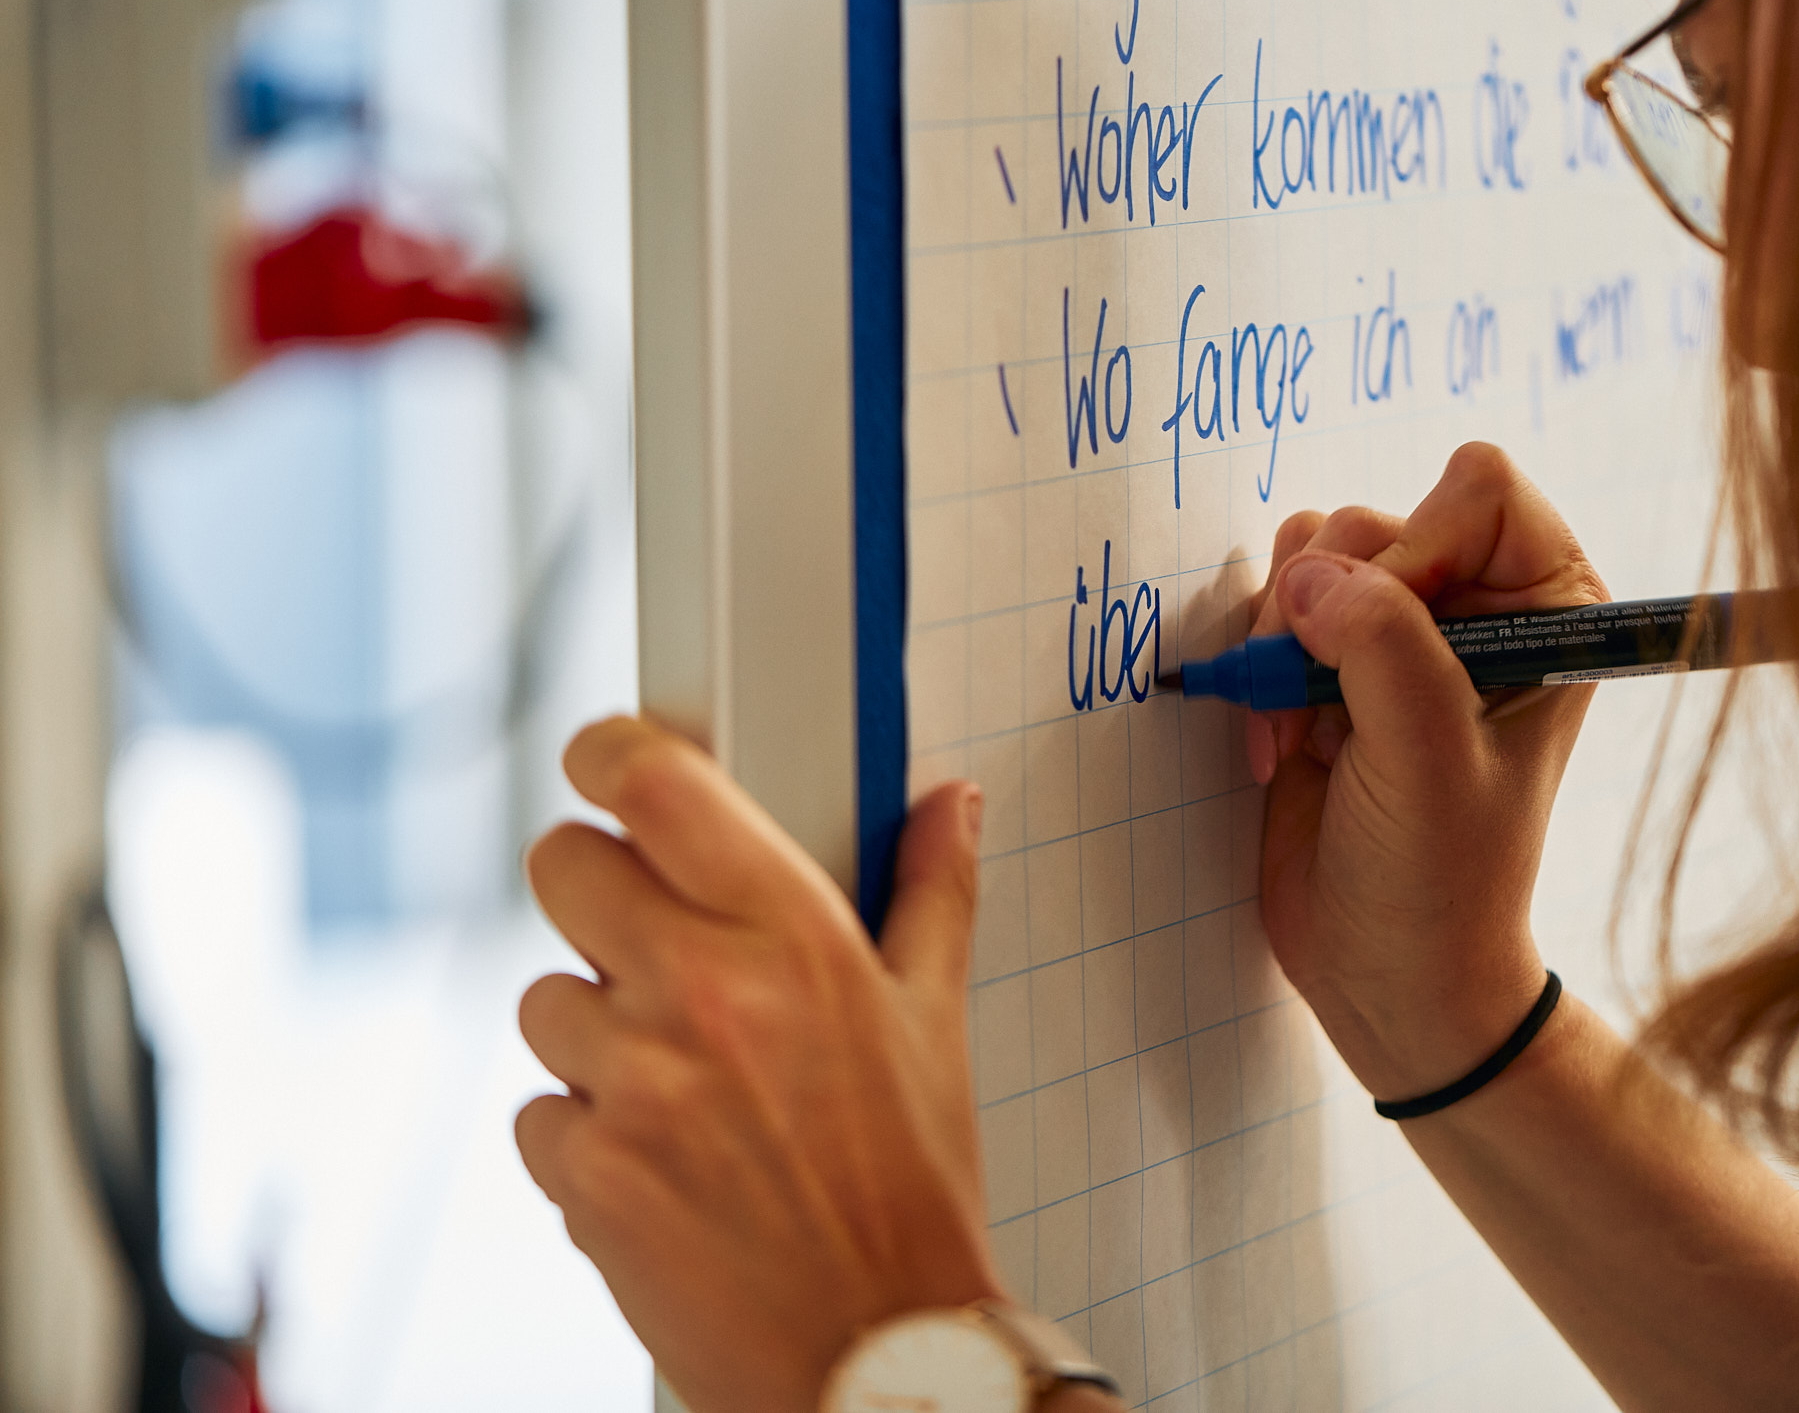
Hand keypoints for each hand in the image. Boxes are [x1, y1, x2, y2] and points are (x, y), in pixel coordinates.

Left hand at [515, 717, 1001, 1412]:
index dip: (611, 755)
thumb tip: (949, 807)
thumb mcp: (936, 1025)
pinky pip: (541, 1109)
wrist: (873, 1349)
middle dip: (601, 888)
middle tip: (654, 934)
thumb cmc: (912, 1193)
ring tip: (685, 1077)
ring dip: (598, 1025)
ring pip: (546, 996)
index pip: (654, 785)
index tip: (608, 762)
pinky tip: (664, 1153)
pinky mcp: (584, 1168)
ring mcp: (633, 1082)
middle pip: (564, 865)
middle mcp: (703, 992)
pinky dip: (588, 1126)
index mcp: (794, 935)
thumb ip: (933, 892)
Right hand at [1249, 443, 1606, 1101]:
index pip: (1477, 489)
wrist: (1390, 977)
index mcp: (1548, 606)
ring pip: (1315, 554)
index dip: (1418, 553)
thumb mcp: (1426, 758)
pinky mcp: (1332, 665)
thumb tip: (1311, 578)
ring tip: (1307, 727)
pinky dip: (1258, 663)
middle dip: (1333, 605)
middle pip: (1379, 516)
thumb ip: (1383, 646)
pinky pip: (1273, 603)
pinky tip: (1283, 741)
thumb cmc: (1443, 880)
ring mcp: (1401, 633)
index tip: (1391, 650)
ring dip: (1286, 636)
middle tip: (1333, 704)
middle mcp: (1480, 605)